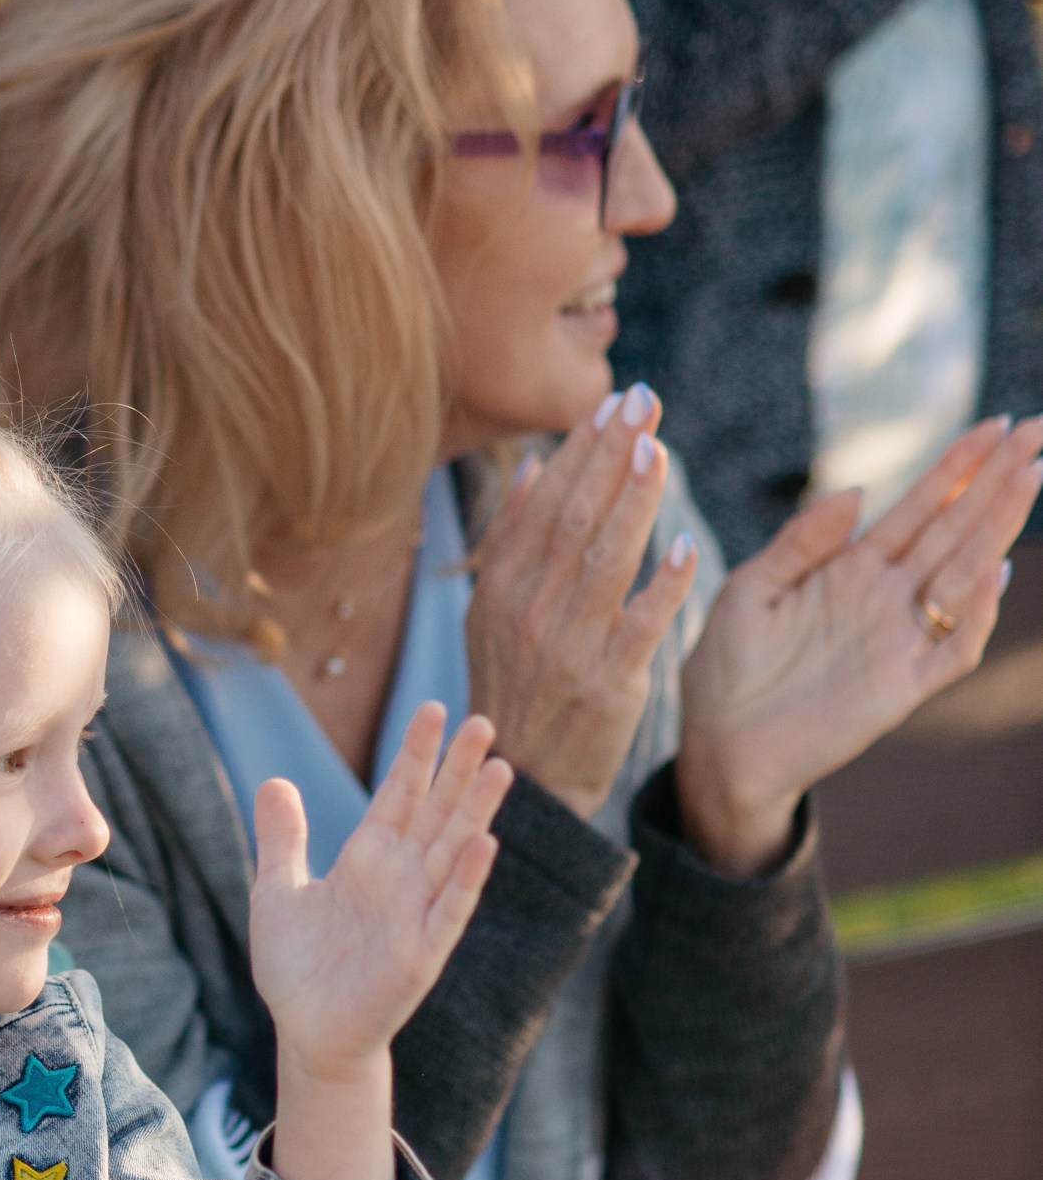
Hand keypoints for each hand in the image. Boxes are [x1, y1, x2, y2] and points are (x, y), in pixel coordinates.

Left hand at [251, 704, 509, 1179]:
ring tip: (498, 768)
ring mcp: (415, 913)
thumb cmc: (297, 966)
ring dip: (475, 813)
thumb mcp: (277, 890)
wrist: (305, 1030)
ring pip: (452, 853)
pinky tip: (484, 844)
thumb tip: (274, 781)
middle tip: (482, 721)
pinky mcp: (420, 954)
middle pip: (435, 812)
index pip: (399, 795)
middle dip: (457, 769)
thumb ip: (282, 838)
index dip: (416, 754)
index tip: (433, 709)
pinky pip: (447, 912)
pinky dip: (464, 880)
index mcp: (369, 858)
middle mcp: (400, 878)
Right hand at [465, 386, 697, 817]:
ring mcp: (570, 646)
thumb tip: (538, 467)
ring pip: (608, 559)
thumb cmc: (515, 688)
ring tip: (659, 448)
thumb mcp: (491, 615)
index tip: (613, 402)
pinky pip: (642, 624)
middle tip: (644, 401)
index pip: (547, 503)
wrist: (525, 778)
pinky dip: (665, 585)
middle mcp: (530, 610)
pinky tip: (687, 545)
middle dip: (611, 455)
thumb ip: (512, 540)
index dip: (582, 450)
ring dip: (636, 500)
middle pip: (577, 518)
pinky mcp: (609, 682)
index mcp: (501, 587)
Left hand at [675, 412, 1042, 874]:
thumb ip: (801, 540)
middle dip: (996, 480)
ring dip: (996, 528)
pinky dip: (974, 617)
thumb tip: (858, 490)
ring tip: (1029, 477)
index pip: (918, 506)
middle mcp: (886, 597)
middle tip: (1036, 430)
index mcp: (851, 566)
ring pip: (963, 575)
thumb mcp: (750, 588)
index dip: (956, 466)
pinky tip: (992, 574)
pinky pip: (951, 650)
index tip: (995, 423)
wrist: (717, 746)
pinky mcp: (900, 688)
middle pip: (953, 528)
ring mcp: (898, 640)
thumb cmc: (725, 667)